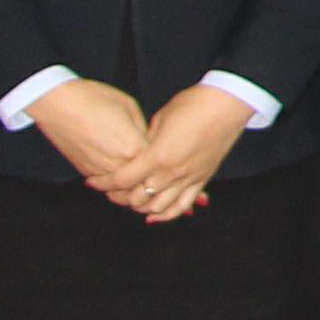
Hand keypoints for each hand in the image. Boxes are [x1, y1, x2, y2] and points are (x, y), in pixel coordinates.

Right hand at [25, 79, 152, 193]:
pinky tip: (121, 176)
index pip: (157, 164)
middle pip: (141, 183)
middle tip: (159, 176)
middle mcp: (117, 165)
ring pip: (123, 191)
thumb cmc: (93, 99)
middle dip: (151, 180)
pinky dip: (115, 185)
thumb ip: (143, 129)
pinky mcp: (86, 172)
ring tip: (142, 181)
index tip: (169, 156)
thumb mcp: (129, 106)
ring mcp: (100, 171)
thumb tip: (148, 141)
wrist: (57, 103)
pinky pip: (106, 185)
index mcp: (133, 148)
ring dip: (133, 188)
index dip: (164, 160)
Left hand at [107, 85, 250, 221]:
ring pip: (158, 207)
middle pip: (137, 198)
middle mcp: (172, 172)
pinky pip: (183, 206)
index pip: (122, 179)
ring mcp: (188, 178)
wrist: (226, 104)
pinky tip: (154, 215)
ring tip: (131, 200)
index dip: (103, 183)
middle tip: (110, 191)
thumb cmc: (194, 104)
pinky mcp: (202, 179)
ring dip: (140, 207)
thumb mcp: (160, 120)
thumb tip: (138, 154)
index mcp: (157, 156)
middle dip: (119, 197)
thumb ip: (146, 142)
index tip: (92, 181)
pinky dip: (167, 214)